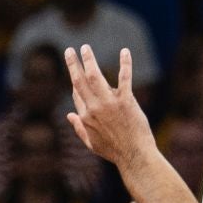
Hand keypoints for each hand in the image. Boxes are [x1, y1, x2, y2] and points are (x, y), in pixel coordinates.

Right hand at [65, 46, 155, 169]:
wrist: (134, 155)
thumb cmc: (114, 151)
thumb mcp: (91, 143)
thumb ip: (79, 128)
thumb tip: (68, 115)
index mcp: (85, 117)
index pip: (77, 94)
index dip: (76, 82)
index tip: (76, 72)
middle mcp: (94, 108)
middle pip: (80, 81)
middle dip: (73, 64)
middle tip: (69, 50)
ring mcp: (109, 103)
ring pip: (95, 76)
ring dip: (89, 60)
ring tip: (85, 47)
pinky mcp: (126, 101)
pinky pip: (124, 78)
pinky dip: (125, 63)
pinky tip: (125, 51)